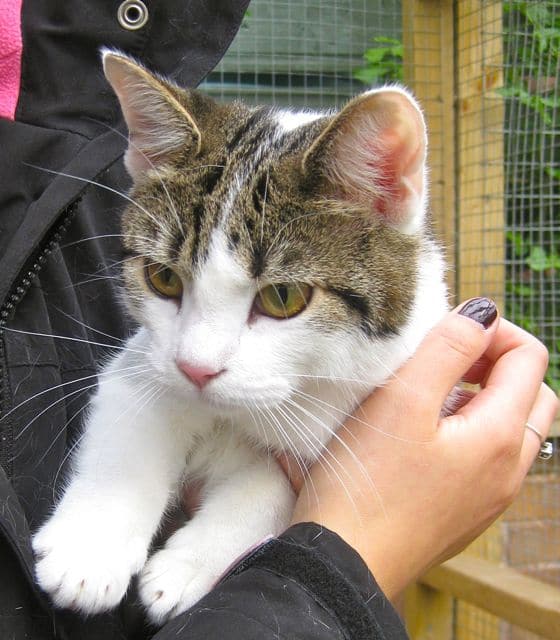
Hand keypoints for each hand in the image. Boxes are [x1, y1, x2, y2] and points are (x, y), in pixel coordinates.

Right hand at [284, 299, 558, 601]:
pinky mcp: (467, 508)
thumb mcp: (403, 400)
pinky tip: (425, 432)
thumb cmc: (368, 481)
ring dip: (484, 395)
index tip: (447, 332)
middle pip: (532, 392)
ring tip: (432, 392)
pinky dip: (472, 427)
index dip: (493, 330)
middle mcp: (509, 468)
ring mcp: (491, 493)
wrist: (345, 561)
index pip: (529, 356)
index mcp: (501, 436)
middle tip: (448, 359)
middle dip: (498, 361)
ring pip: (513, 425)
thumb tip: (484, 313)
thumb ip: (448, 348)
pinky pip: (490, 454)